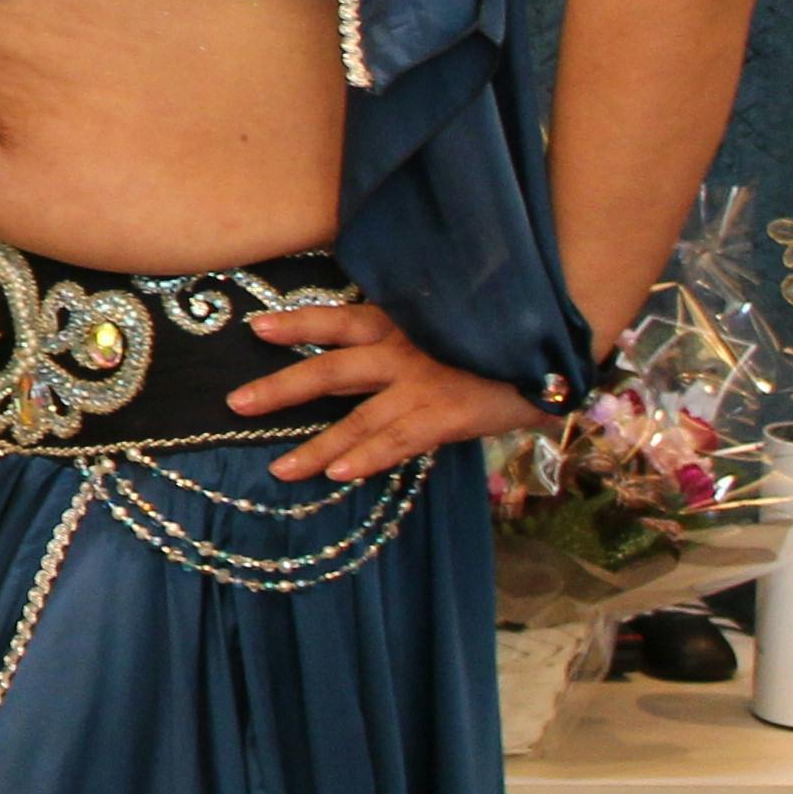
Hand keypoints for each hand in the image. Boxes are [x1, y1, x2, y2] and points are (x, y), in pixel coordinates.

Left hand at [239, 301, 559, 481]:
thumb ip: (405, 333)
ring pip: (357, 419)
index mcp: (397, 320)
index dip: (294, 323)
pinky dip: (369, 458)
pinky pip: (399, 441)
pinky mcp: (448, 415)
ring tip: (281, 470)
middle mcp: (402, 350)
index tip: (254, 327)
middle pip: (329, 370)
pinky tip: (340, 474)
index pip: (334, 319)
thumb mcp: (443, 320)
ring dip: (317, 448)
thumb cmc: (496, 334)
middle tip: (236, 404)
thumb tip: (360, 352)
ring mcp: (423, 384)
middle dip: (280, 390)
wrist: (556, 342)